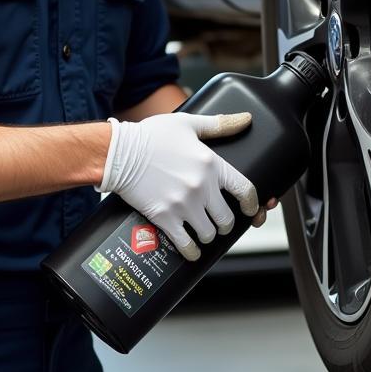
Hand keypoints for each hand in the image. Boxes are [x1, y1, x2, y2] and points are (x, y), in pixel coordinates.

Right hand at [100, 111, 257, 260]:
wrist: (118, 152)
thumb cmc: (151, 136)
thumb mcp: (188, 124)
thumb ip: (219, 125)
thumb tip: (246, 119)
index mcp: (211, 164)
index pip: (244, 189)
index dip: (252, 204)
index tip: (250, 209)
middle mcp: (201, 187)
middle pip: (226, 218)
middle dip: (225, 222)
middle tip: (219, 221)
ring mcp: (183, 204)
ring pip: (208, 233)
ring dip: (208, 234)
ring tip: (204, 231)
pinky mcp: (164, 217)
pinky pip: (185, 244)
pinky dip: (192, 251)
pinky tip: (193, 252)